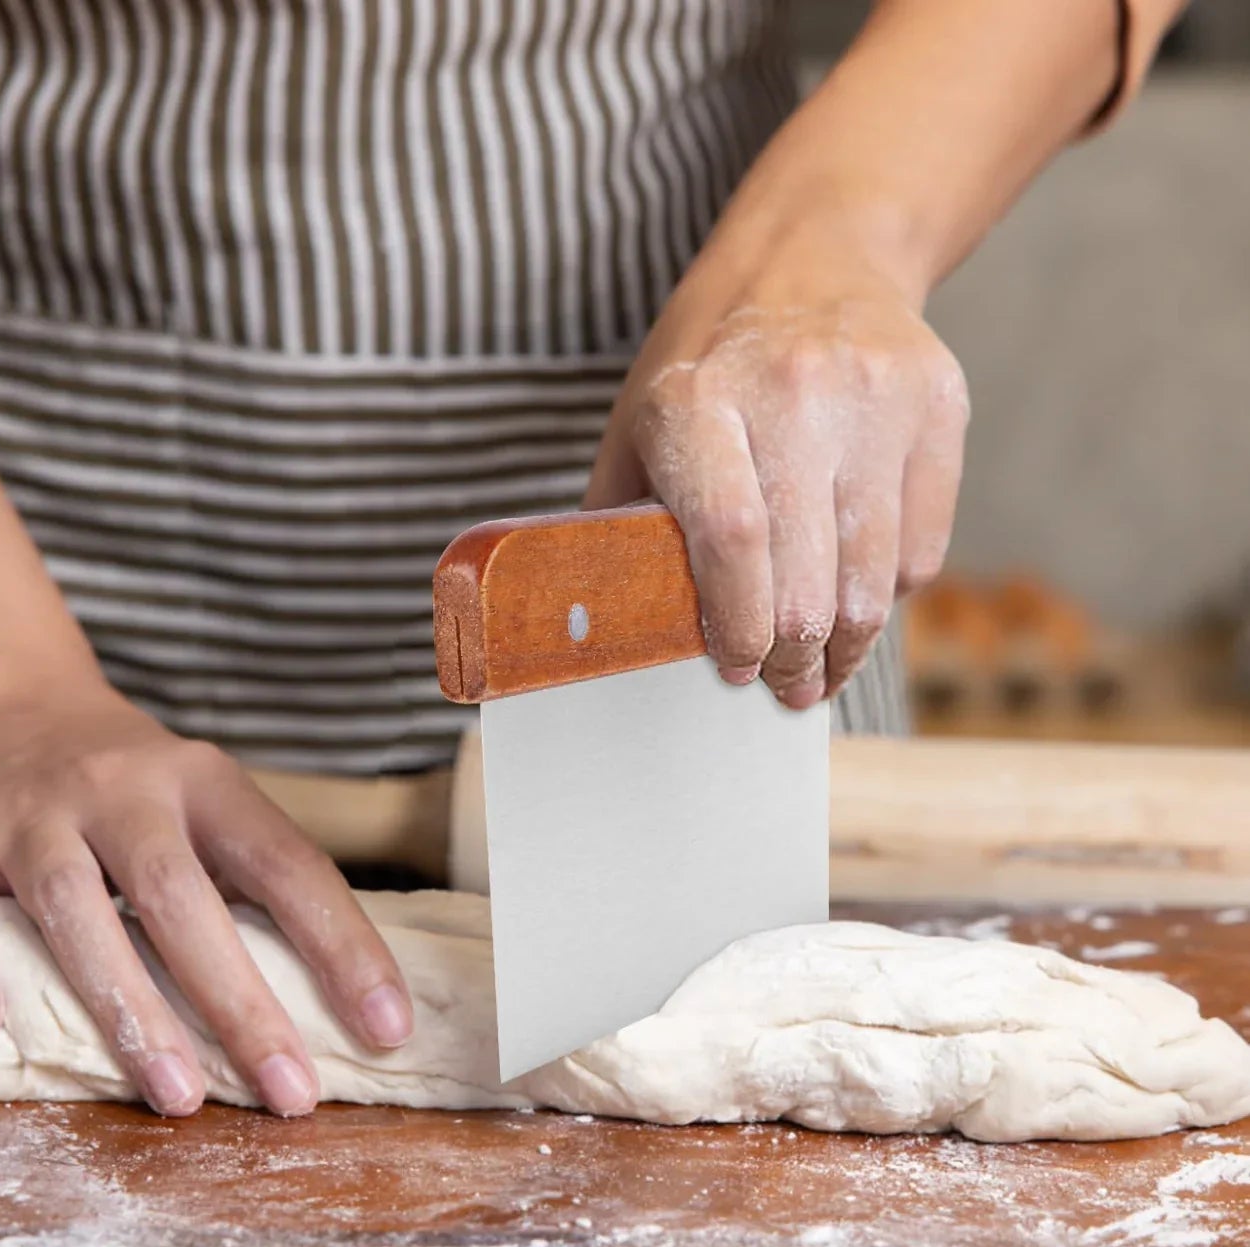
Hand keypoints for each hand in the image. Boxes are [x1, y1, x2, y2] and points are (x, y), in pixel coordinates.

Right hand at [0, 682, 413, 1116]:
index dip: (343, 945)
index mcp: (206, 782)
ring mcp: (31, 814)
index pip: (287, 863)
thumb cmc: (136, 790)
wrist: (11, 705)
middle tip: (289, 1091)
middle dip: (240, 1001)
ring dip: (127, 1007)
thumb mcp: (207, 805)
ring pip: (72, 907)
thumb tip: (340, 1001)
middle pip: (180, 895)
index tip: (386, 1026)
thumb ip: (253, 882)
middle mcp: (122, 789)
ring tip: (178, 1094)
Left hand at [588, 218, 968, 706]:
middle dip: (794, 658)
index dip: (736, 625)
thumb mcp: (640, 423)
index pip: (730, 541)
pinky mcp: (939, 402)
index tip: (735, 668)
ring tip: (825, 667)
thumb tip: (613, 631)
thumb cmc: (710, 362)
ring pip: (874, 577)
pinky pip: (924, 547)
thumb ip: (624, 522)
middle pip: (807, 577)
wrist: (814, 254)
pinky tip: (859, 596)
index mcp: (698, 402)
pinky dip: (890, 594)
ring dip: (848, 646)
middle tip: (785, 686)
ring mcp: (877, 395)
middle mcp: (793, 392)